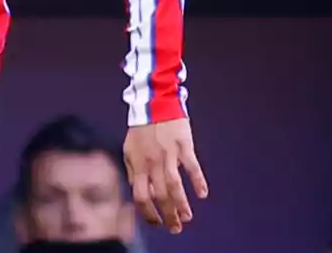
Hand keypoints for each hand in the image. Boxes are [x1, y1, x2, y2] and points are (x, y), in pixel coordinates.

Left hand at [123, 117, 208, 233]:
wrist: (154, 102)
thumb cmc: (141, 129)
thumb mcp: (129, 150)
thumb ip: (133, 172)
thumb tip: (141, 193)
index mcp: (138, 164)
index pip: (140, 196)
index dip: (147, 213)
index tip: (156, 223)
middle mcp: (152, 162)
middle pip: (159, 195)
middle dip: (168, 215)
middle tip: (176, 228)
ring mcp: (168, 154)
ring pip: (174, 185)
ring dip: (181, 204)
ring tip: (187, 217)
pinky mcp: (183, 145)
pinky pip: (191, 167)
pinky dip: (198, 181)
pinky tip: (202, 194)